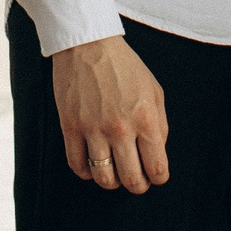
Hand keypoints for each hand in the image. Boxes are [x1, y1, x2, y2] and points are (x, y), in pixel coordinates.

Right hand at [51, 35, 168, 193]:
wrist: (89, 45)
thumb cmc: (124, 66)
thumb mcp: (154, 91)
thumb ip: (160, 124)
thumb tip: (157, 153)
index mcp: (146, 118)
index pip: (157, 167)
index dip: (158, 178)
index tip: (155, 177)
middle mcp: (121, 128)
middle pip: (131, 179)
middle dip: (138, 186)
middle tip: (137, 180)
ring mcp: (93, 129)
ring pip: (103, 178)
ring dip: (112, 182)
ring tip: (115, 175)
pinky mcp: (70, 127)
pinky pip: (77, 165)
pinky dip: (86, 172)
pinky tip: (92, 165)